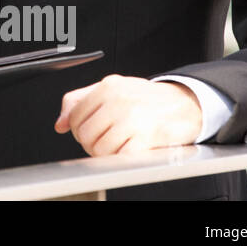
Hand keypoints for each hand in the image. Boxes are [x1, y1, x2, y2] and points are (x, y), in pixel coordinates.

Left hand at [55, 74, 202, 155]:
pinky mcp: (145, 138)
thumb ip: (80, 101)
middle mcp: (118, 101)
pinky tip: (128, 150)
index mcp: (107, 87)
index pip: (75, 115)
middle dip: (90, 142)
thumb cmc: (147, 98)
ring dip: (105, 153)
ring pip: (99, 148)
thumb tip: (60, 123)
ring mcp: (132, 120)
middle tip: (104, 140)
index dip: (79, 128)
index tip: (90, 130)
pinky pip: (119, 157)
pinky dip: (120, 158)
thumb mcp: (112, 88)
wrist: (186, 104)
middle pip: (84, 134)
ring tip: (116, 146)